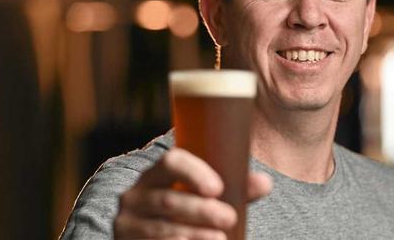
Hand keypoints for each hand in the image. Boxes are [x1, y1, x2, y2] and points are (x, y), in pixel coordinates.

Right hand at [114, 148, 271, 238]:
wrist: (157, 238)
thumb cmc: (189, 211)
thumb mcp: (208, 198)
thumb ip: (236, 189)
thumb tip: (265, 183)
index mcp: (156, 174)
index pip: (171, 162)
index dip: (194, 173)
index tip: (217, 188)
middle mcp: (136, 196)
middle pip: (169, 199)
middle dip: (201, 210)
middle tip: (230, 218)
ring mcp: (128, 224)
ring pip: (162, 229)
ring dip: (194, 235)